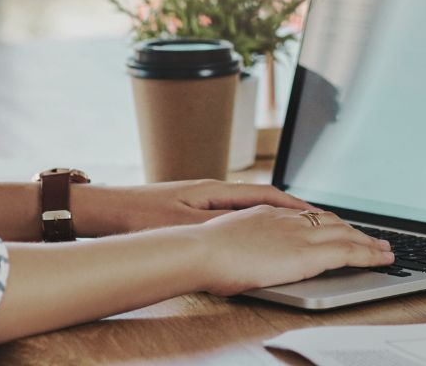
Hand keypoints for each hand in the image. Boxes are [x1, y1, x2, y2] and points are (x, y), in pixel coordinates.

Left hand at [72, 179, 313, 236]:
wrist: (106, 208)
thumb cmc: (139, 215)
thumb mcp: (183, 225)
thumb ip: (217, 227)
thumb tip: (251, 229)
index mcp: (213, 189)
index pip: (264, 194)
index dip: (293, 205)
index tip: (316, 214)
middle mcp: (211, 190)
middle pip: (261, 198)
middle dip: (290, 209)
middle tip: (318, 221)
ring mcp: (200, 199)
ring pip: (247, 206)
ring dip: (272, 215)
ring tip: (295, 228)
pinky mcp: (189, 209)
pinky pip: (231, 214)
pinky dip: (250, 222)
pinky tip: (254, 235)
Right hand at [195, 205, 393, 296]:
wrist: (202, 249)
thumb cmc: (204, 251)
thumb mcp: (226, 239)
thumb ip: (241, 242)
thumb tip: (239, 254)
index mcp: (267, 213)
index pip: (307, 215)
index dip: (328, 222)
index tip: (339, 227)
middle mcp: (287, 219)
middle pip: (331, 221)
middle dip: (354, 230)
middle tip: (373, 237)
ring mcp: (298, 234)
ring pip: (346, 234)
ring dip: (368, 241)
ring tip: (385, 249)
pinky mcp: (307, 254)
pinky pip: (347, 251)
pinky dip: (369, 254)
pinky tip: (381, 259)